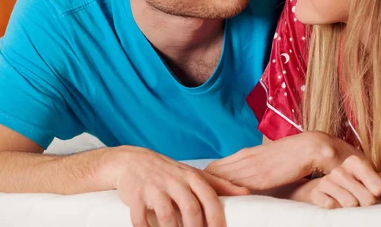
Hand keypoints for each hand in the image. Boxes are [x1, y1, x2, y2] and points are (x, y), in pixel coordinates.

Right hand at [106, 146, 248, 226]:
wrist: (133, 161)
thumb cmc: (169, 172)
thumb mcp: (194, 174)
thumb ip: (219, 184)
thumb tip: (247, 193)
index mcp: (192, 177)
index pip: (210, 198)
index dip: (217, 219)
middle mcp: (175, 182)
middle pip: (191, 210)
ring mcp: (154, 188)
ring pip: (167, 216)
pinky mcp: (135, 195)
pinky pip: (140, 218)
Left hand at [205, 131, 362, 190]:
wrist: (310, 147)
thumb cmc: (293, 157)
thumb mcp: (269, 164)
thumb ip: (256, 174)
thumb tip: (247, 189)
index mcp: (245, 156)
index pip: (214, 167)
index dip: (202, 179)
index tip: (191, 189)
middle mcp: (243, 158)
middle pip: (210, 171)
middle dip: (197, 184)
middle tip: (185, 198)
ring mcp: (250, 166)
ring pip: (217, 176)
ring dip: (206, 189)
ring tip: (193, 202)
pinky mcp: (259, 175)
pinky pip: (232, 182)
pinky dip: (220, 191)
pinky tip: (212, 200)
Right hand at [309, 155, 380, 208]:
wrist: (329, 189)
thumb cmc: (357, 185)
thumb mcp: (375, 182)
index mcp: (355, 162)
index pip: (378, 187)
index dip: (379, 194)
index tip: (375, 192)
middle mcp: (340, 170)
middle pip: (366, 199)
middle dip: (367, 204)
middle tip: (362, 201)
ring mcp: (326, 182)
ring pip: (350, 204)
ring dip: (353, 208)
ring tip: (351, 203)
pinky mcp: (316, 194)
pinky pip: (332, 207)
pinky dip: (338, 210)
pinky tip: (338, 205)